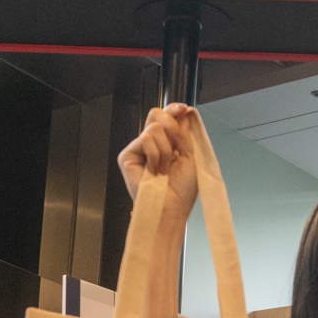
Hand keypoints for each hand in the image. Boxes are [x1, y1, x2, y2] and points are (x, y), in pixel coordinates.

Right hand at [117, 104, 198, 228]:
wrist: (171, 208)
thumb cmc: (181, 191)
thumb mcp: (189, 155)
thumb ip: (184, 133)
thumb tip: (182, 112)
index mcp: (165, 144)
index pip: (165, 117)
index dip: (173, 109)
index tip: (183, 110)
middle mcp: (150, 145)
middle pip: (156, 114)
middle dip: (172, 128)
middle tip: (176, 149)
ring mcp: (138, 150)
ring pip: (154, 128)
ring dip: (166, 150)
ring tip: (165, 169)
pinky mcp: (127, 156)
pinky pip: (145, 139)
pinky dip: (156, 154)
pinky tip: (154, 170)